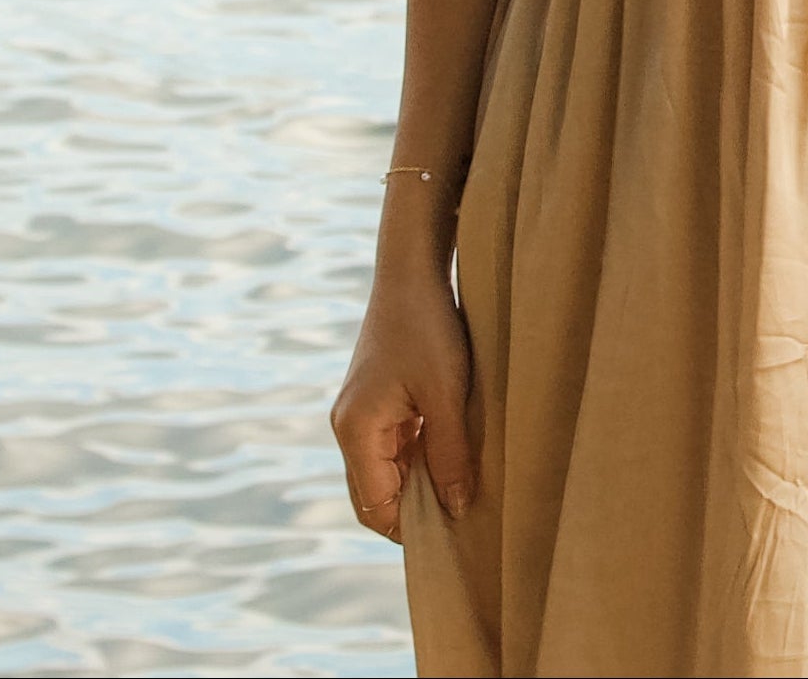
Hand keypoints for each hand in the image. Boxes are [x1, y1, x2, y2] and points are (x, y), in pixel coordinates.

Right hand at [331, 265, 476, 541]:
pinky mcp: (374, 401)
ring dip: (416, 485)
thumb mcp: (446, 394)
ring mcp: (359, 414)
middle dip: (412, 513)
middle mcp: (348, 427)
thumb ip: (450, 454)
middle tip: (458, 521)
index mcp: (356, 431)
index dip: (411, 530)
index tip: (451, 537)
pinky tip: (449, 457)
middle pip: (374, 496)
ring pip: (384, 473)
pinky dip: (416, 461)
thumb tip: (457, 510)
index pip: (376, 507)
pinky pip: (391, 448)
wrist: (412, 269)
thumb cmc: (428, 327)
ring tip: (458, 491)